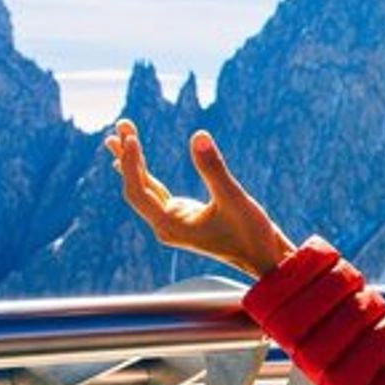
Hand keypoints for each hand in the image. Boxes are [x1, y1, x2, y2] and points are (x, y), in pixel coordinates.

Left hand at [105, 119, 295, 278]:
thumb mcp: (234, 198)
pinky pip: (156, 192)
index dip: (132, 164)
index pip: (139, 192)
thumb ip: (214, 168)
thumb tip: (198, 135)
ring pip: (145, 188)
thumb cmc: (251, 234)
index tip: (131, 139)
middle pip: (136, 188)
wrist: (264, 258)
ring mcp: (172, 221)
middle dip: (128, 156)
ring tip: (120, 134)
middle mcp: (165, 225)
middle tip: (122, 125)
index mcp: (171, 226)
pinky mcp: (182, 216)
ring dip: (133, 161)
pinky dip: (144, 174)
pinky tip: (134, 161)